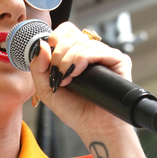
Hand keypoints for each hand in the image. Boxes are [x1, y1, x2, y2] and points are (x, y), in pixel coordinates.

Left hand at [28, 21, 133, 135]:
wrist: (93, 126)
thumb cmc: (73, 108)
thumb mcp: (45, 88)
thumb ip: (37, 66)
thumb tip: (42, 44)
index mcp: (75, 52)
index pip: (65, 30)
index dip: (54, 39)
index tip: (48, 59)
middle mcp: (91, 50)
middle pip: (70, 34)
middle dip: (57, 55)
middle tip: (57, 75)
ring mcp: (105, 54)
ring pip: (80, 43)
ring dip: (67, 62)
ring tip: (67, 80)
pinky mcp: (118, 60)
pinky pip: (95, 50)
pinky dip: (81, 61)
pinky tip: (77, 75)